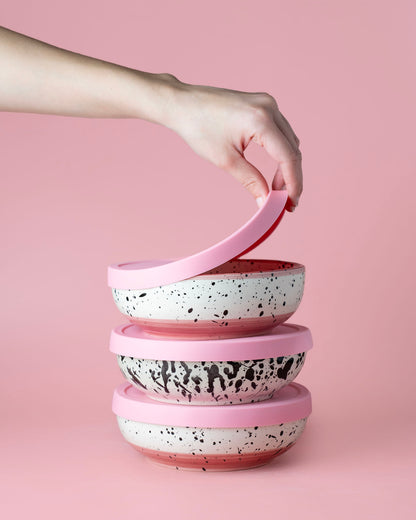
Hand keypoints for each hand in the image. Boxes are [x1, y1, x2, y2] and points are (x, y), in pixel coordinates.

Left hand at [163, 79, 302, 210]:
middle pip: (292, 150)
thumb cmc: (198, 128)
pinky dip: (280, 152)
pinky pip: (280, 132)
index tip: (291, 204)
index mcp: (262, 121)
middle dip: (291, 178)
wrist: (182, 104)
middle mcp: (270, 108)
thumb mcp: (226, 160)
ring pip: (289, 141)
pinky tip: (272, 170)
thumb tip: (266, 202)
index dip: (294, 184)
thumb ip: (251, 181)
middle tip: (284, 202)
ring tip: (275, 189)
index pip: (289, 157)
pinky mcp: (262, 105)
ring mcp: (267, 104)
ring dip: (286, 166)